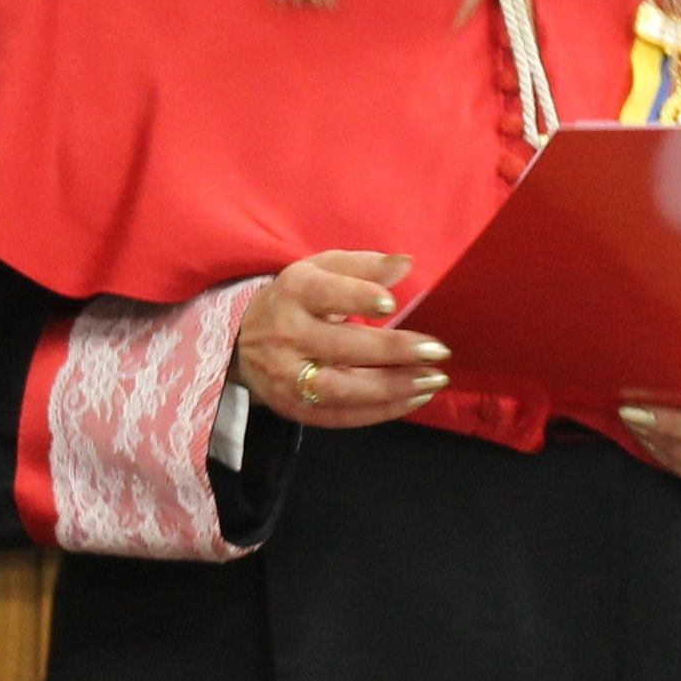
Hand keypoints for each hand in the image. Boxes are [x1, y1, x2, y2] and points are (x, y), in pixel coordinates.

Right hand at [236, 251, 449, 429]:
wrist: (242, 340)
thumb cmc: (298, 299)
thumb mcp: (322, 270)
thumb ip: (364, 265)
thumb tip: (406, 263)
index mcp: (295, 293)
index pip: (325, 295)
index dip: (358, 298)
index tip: (391, 304)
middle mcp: (287, 335)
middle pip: (342, 347)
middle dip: (393, 351)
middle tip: (437, 351)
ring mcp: (289, 377)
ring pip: (344, 388)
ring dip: (394, 387)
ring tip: (434, 380)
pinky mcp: (297, 408)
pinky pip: (343, 416)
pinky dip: (383, 411)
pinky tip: (416, 398)